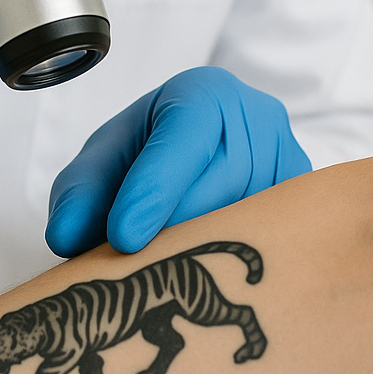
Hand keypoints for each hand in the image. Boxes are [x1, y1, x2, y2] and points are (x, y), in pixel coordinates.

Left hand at [46, 66, 311, 255]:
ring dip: (204, 251)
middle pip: (222, 181)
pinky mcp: (306, 201)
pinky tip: (206, 278)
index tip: (122, 235)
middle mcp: (258, 117)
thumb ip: (81, 192)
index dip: (155, 187)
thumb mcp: (104, 161)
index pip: (184, 135)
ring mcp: (290, 158)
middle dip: (174, 229)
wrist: (204, 149)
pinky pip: (277, 236)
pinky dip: (237, 259)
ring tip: (163, 280)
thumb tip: (66, 237)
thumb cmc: (149, 151)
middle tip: (133, 268)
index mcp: (205, 93)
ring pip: (251, 216)